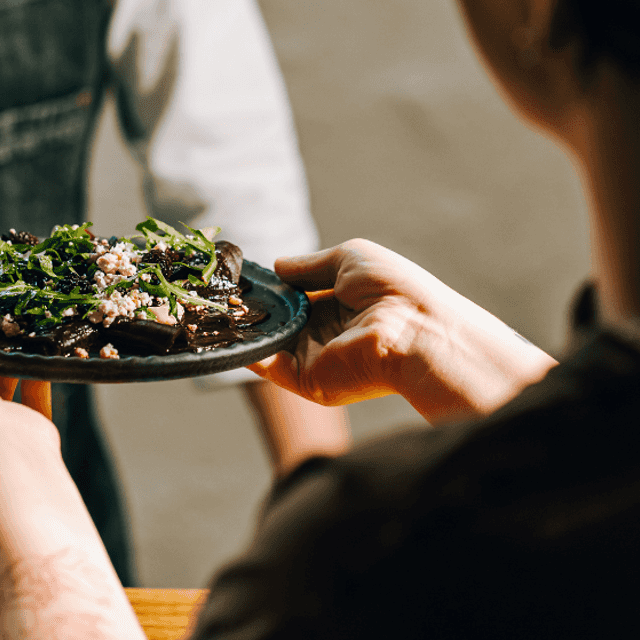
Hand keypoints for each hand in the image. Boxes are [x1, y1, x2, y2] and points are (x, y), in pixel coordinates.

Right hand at [249, 239, 556, 422]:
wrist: (416, 331)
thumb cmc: (394, 290)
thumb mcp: (349, 259)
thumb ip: (309, 265)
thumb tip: (277, 265)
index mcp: (341, 304)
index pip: (299, 297)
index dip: (275, 287)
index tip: (246, 275)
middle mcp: (328, 333)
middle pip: (281, 320)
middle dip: (254, 305)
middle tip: (226, 289)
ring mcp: (316, 358)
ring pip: (269, 341)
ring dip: (245, 324)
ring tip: (223, 303)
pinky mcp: (309, 380)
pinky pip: (269, 365)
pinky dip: (247, 348)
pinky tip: (230, 326)